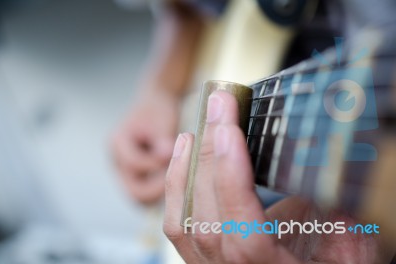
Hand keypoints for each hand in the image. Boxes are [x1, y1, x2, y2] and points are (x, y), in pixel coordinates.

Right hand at [112, 87, 179, 204]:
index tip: (176, 156)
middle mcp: (115, 160)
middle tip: (180, 178)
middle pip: (132, 190)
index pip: (134, 164)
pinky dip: (159, 189)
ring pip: (139, 197)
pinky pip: (145, 193)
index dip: (156, 164)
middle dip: (157, 187)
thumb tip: (166, 155)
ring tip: (178, 178)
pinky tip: (175, 178)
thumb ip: (163, 139)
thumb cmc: (160, 110)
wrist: (156, 105)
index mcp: (117, 142)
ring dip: (159, 191)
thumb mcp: (163, 121)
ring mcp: (122, 171)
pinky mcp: (133, 177)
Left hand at [163, 91, 392, 262]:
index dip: (233, 181)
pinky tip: (184, 153)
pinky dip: (177, 186)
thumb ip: (333, 208)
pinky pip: (178, 227)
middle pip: (208, 221)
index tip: (229, 130)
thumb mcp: (348, 242)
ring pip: (186, 223)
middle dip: (210, 157)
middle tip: (218, 108)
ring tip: (199, 128)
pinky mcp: (203, 258)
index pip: (245, 235)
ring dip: (189, 168)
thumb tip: (320, 157)